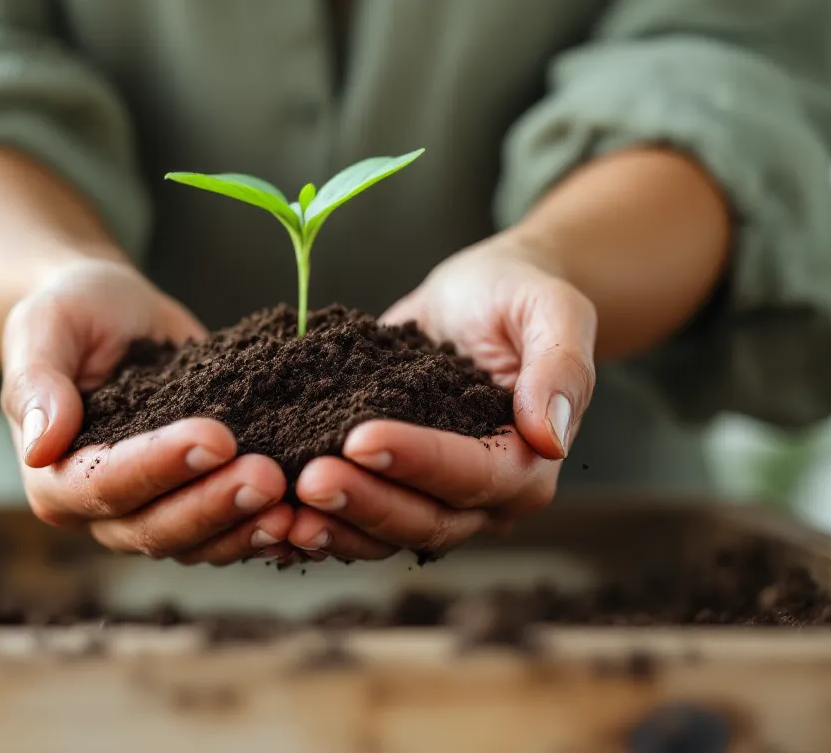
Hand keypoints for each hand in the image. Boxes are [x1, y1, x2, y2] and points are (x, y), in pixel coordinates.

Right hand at [1, 260, 294, 564]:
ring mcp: (155, 511)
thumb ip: (38, 382)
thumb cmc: (74, 313)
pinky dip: (267, 528)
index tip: (214, 438)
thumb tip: (39, 446)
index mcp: (54, 476)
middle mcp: (102, 510)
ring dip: (246, 526)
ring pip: (199, 542)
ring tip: (292, 500)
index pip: (104, 484)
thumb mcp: (45, 326)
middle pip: (156, 528)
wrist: (117, 313)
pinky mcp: (200, 501)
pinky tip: (308, 513)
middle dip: (214, 505)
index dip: (159, 466)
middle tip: (268, 476)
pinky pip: (232, 531)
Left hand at [287, 235, 597, 559]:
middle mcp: (483, 498)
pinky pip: (354, 519)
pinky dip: (316, 522)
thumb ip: (559, 366)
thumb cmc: (517, 297)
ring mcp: (431, 499)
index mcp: (529, 463)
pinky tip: (270, 515)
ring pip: (384, 533)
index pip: (474, 474)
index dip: (418, 460)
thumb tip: (551, 436)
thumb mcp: (552, 309)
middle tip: (308, 479)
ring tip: (282, 509)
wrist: (477, 297)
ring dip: (334, 526)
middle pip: (425, 519)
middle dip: (365, 501)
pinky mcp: (388, 488)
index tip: (360, 437)